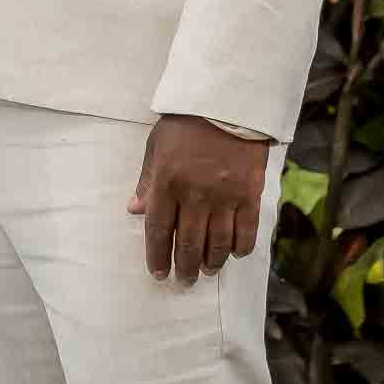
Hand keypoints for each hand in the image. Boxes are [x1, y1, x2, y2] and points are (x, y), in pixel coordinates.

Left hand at [129, 115, 267, 282]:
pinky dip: (239, 248)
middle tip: (184, 280)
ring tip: (207, 270)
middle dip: (185, 266)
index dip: (157, 256)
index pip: (158, 230)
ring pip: (217, 243)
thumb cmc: (185, 124)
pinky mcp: (249, 194)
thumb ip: (147, 182)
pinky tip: (233, 254)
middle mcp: (194, 195)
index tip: (158, 273)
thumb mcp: (156, 147)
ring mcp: (224, 196)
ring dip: (211, 262)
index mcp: (167, 182)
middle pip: (188, 243)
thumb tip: (134, 210)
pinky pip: (245, 231)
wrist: (227, 103)